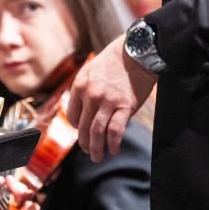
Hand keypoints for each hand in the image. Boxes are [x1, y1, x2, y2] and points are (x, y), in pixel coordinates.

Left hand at [66, 34, 154, 161]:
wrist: (137, 52)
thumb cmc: (115, 61)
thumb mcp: (91, 70)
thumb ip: (84, 89)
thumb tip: (84, 110)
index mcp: (80, 86)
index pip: (72, 116)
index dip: (77, 128)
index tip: (84, 132)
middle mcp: (91, 95)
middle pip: (82, 127)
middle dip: (85, 144)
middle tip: (89, 152)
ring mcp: (107, 102)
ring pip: (96, 132)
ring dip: (96, 149)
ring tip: (98, 157)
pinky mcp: (125, 106)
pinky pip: (115, 131)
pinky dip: (113, 143)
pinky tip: (114, 149)